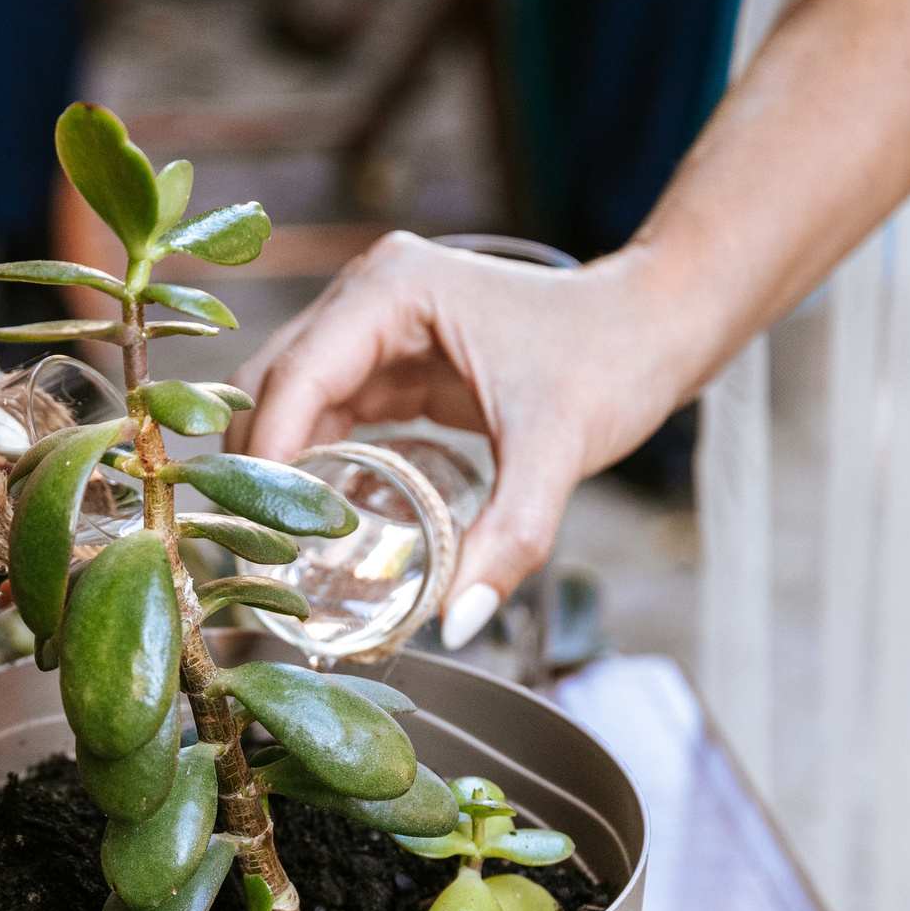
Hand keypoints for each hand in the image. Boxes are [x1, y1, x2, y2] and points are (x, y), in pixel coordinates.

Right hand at [234, 233, 685, 647]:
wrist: (659, 326)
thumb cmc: (615, 358)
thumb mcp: (558, 451)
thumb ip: (509, 538)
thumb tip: (455, 622)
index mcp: (393, 288)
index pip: (296, 377)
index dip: (267, 457)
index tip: (256, 533)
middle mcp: (370, 295)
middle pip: (272, 385)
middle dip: (257, 467)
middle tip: (250, 554)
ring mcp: (377, 326)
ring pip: (292, 403)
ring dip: (279, 470)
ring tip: (274, 549)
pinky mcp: (395, 359)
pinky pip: (330, 416)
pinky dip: (315, 466)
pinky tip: (316, 524)